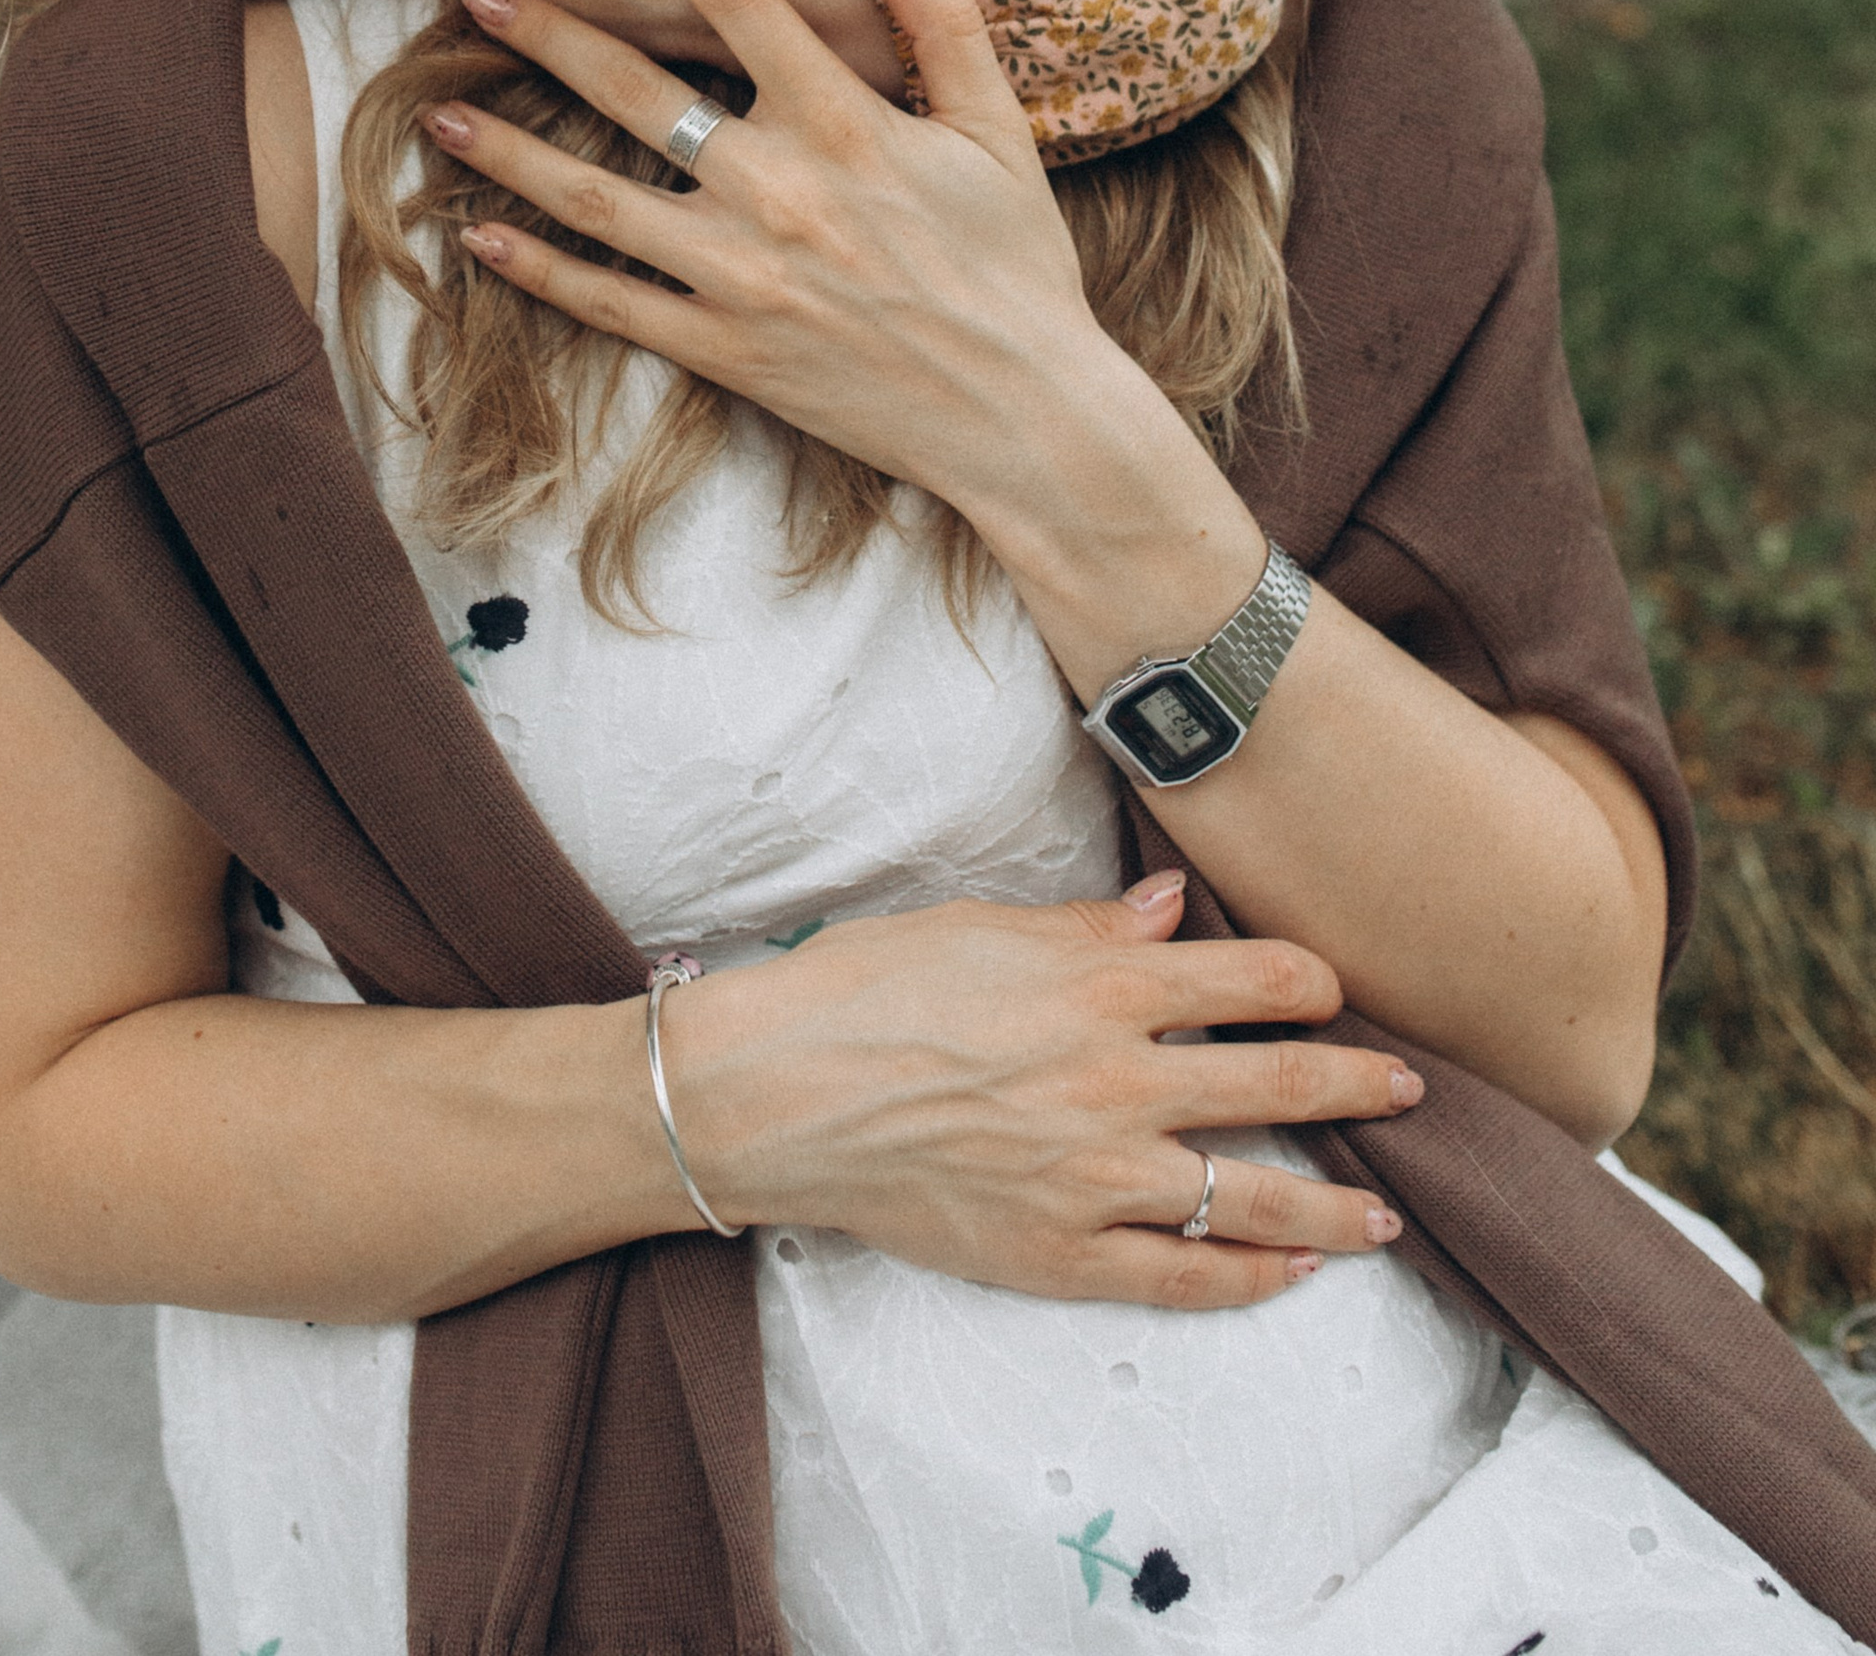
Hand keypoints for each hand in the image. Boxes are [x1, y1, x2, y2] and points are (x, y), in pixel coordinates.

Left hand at [426, 0, 1184, 549]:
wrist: (1024, 417)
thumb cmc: (1018, 269)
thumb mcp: (1000, 135)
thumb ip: (946, 27)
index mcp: (845, 123)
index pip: (739, 3)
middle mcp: (778, 190)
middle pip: (634, 90)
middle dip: (543, 29)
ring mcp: (741, 276)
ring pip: (598, 199)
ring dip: (511, 154)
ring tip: (440, 113)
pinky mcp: (724, 350)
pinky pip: (612, 304)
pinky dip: (541, 271)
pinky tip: (481, 239)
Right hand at [670, 876, 1420, 1307]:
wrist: (777, 1096)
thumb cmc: (865, 991)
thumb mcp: (981, 927)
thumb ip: (1091, 928)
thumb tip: (1172, 909)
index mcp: (1101, 989)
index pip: (1249, 980)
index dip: (1308, 982)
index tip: (1336, 988)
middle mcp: (1118, 1085)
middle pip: (1277, 1083)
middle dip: (1358, 1084)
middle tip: (1410, 1091)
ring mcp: (1097, 1181)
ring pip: (1253, 1197)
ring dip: (1333, 1207)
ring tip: (1387, 1219)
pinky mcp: (1062, 1256)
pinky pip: (1183, 1278)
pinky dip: (1248, 1278)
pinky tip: (1289, 1274)